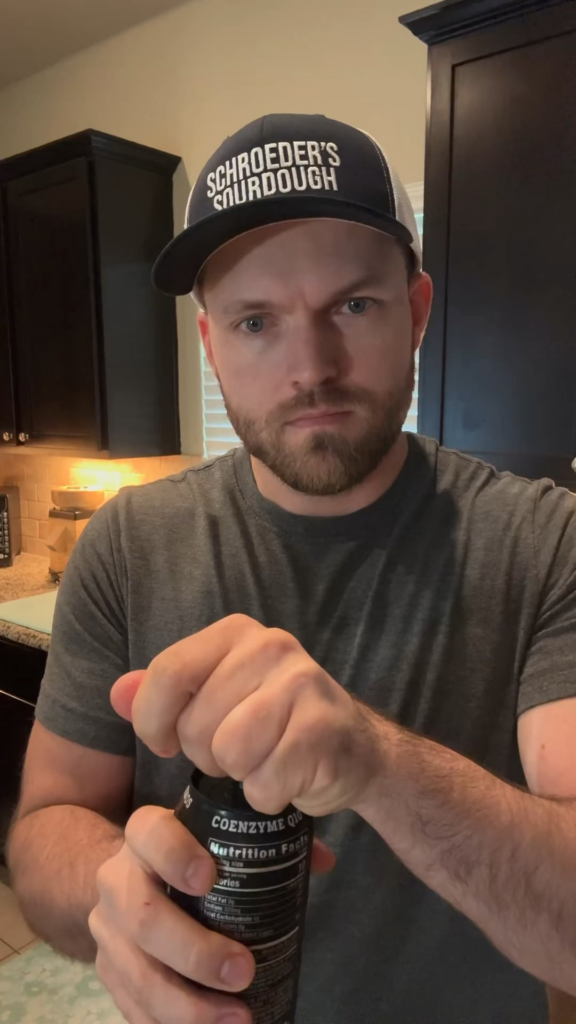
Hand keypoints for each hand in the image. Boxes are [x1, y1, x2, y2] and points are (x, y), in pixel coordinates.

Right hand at [89, 804, 335, 1023]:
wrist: (130, 876)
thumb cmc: (191, 852)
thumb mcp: (217, 836)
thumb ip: (268, 842)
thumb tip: (324, 860)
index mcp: (145, 834)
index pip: (152, 834)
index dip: (175, 855)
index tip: (209, 878)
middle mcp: (117, 879)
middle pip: (143, 917)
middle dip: (194, 951)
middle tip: (242, 971)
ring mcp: (106, 929)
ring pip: (137, 973)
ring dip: (187, 1005)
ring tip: (237, 1018)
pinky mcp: (108, 970)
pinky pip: (131, 1007)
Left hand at [111, 614, 380, 816]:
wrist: (354, 750)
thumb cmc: (274, 724)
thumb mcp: (216, 697)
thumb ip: (164, 692)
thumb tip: (117, 692)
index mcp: (236, 632)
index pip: (167, 673)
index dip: (153, 721)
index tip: (167, 742)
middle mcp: (271, 646)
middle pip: (195, 723)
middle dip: (206, 755)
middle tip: (239, 751)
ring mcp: (302, 684)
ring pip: (228, 753)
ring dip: (240, 775)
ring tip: (263, 761)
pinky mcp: (321, 729)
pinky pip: (264, 783)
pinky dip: (269, 796)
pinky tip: (290, 778)